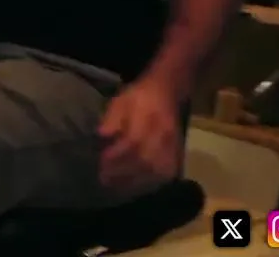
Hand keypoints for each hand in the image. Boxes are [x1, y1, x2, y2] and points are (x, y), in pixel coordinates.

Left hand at [97, 78, 182, 193]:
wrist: (167, 92)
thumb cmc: (139, 96)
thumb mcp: (121, 100)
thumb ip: (112, 118)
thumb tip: (101, 135)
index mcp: (149, 118)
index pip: (133, 143)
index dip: (116, 155)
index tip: (100, 161)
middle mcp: (164, 135)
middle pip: (145, 161)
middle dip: (122, 173)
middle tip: (103, 178)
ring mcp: (173, 147)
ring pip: (155, 172)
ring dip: (134, 182)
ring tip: (115, 186)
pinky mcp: (177, 156)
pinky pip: (165, 176)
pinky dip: (149, 184)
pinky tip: (133, 187)